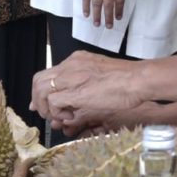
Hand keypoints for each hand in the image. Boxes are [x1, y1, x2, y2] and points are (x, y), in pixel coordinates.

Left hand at [31, 52, 145, 132]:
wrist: (138, 80)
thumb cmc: (128, 80)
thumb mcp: (101, 74)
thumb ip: (85, 82)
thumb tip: (74, 97)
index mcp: (77, 60)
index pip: (49, 73)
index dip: (41, 91)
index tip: (42, 104)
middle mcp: (71, 65)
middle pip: (39, 80)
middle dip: (38, 100)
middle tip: (45, 113)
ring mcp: (72, 77)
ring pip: (42, 91)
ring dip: (46, 108)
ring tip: (60, 117)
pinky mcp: (75, 91)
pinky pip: (53, 103)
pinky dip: (57, 113)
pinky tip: (70, 116)